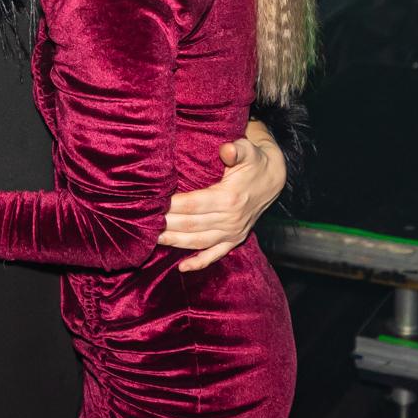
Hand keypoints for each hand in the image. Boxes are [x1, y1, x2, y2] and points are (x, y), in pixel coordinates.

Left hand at [159, 129, 286, 272]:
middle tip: (143, 223)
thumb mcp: (248, 151)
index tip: (152, 203)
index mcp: (230, 198)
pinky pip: (216, 255)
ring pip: (198, 241)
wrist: (273, 178)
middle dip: (166, 224)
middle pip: (191, 224)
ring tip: (152, 239)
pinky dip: (199, 263)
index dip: (172, 205)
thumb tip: (227, 149)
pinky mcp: (235, 240)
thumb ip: (237, 149)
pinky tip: (182, 268)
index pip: (193, 204)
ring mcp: (233, 232)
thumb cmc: (254, 162)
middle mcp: (231, 219)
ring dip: (175, 242)